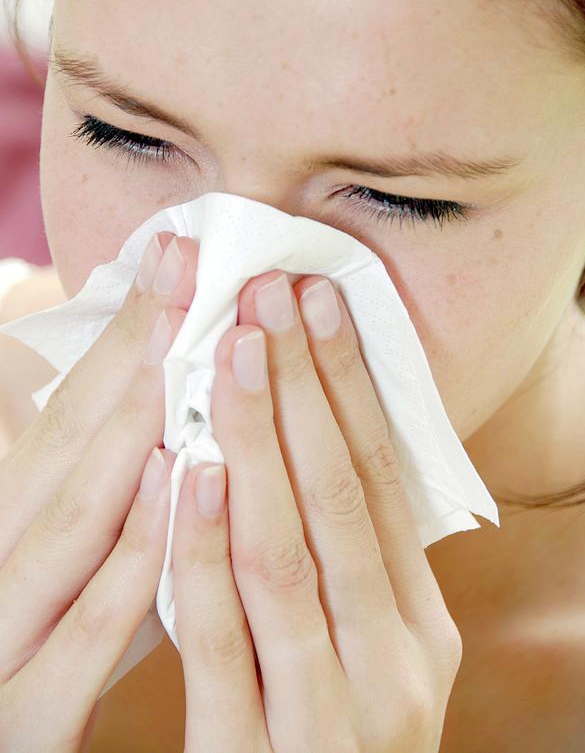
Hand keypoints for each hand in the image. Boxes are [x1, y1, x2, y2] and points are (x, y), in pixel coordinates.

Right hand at [0, 232, 197, 751]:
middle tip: (190, 264)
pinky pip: (84, 630)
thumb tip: (159, 398)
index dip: (127, 332)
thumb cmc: (34, 643)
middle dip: (136, 351)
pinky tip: (177, 480)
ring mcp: (3, 634)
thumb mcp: (54, 554)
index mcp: (11, 518)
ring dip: (135, 425)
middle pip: (71, 443)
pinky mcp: (26, 716)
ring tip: (189, 343)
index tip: (175, 254)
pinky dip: (131, 552)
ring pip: (73, 517)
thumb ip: (95, 488)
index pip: (71, 412)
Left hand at [172, 269, 462, 751]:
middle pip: (341, 498)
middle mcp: (395, 665)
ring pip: (289, 552)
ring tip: (235, 349)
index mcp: (422, 630)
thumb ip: (349, 566)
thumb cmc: (333, 735)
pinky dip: (207, 549)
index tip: (321, 302)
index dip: (351, 387)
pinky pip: (227, 641)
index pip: (383, 483)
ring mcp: (333, 715)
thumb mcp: (367, 651)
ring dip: (259, 440)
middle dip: (305, 387)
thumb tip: (316, 442)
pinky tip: (195, 469)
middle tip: (271, 296)